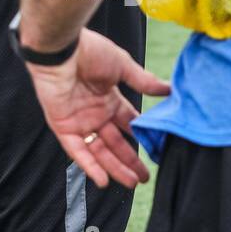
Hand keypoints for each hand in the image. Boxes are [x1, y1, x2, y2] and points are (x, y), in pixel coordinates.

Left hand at [24, 28, 170, 188]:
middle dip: (129, 160)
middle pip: (114, 142)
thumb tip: (168, 89)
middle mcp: (94, 112)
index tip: (156, 151)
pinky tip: (103, 180)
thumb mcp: (122, 65)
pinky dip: (89, 166)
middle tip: (144, 177)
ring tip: (131, 183)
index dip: (141, 137)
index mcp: (108, 98)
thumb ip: (143, 81)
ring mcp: (78, 120)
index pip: (127, 123)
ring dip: (114, 168)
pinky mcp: (63, 125)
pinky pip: (76, 150)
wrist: (61, 48)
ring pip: (98, 150)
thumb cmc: (89, 50)